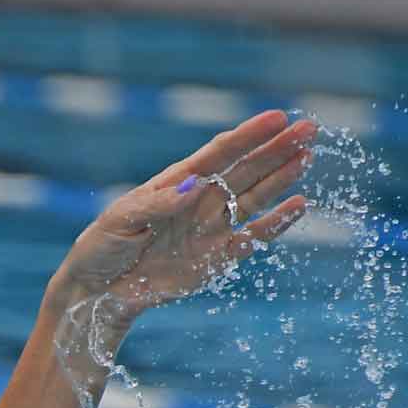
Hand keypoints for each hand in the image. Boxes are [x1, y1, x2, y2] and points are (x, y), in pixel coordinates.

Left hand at [51, 110, 317, 314]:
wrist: (99, 289)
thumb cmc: (103, 246)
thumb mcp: (121, 220)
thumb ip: (157, 203)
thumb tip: (194, 185)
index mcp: (177, 182)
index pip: (219, 153)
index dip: (248, 135)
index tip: (277, 118)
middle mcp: (201, 200)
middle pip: (245, 169)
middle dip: (277, 149)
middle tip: (308, 129)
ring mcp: (212, 227)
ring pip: (255, 197)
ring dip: (282, 177)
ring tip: (308, 156)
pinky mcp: (218, 258)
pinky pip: (253, 238)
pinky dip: (277, 224)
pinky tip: (299, 205)